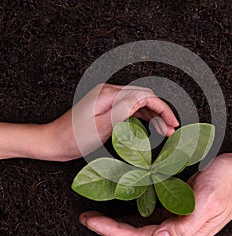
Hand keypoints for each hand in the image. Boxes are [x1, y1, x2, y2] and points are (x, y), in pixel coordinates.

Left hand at [48, 84, 178, 160]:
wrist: (55, 142)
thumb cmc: (74, 138)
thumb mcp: (100, 126)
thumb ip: (123, 110)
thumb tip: (145, 98)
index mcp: (109, 94)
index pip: (144, 95)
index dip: (162, 108)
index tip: (173, 123)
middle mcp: (110, 93)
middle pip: (144, 97)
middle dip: (161, 112)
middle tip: (172, 129)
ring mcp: (109, 100)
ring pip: (139, 103)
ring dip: (153, 115)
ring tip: (165, 131)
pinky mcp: (107, 108)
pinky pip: (130, 109)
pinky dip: (143, 117)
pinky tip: (150, 127)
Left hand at [79, 146, 231, 235]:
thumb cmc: (228, 184)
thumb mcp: (208, 201)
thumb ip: (184, 226)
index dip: (113, 232)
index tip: (92, 221)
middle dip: (109, 231)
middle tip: (88, 218)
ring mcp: (179, 226)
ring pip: (140, 233)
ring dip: (117, 226)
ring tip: (98, 216)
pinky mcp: (180, 215)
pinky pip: (150, 222)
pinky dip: (132, 219)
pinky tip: (122, 212)